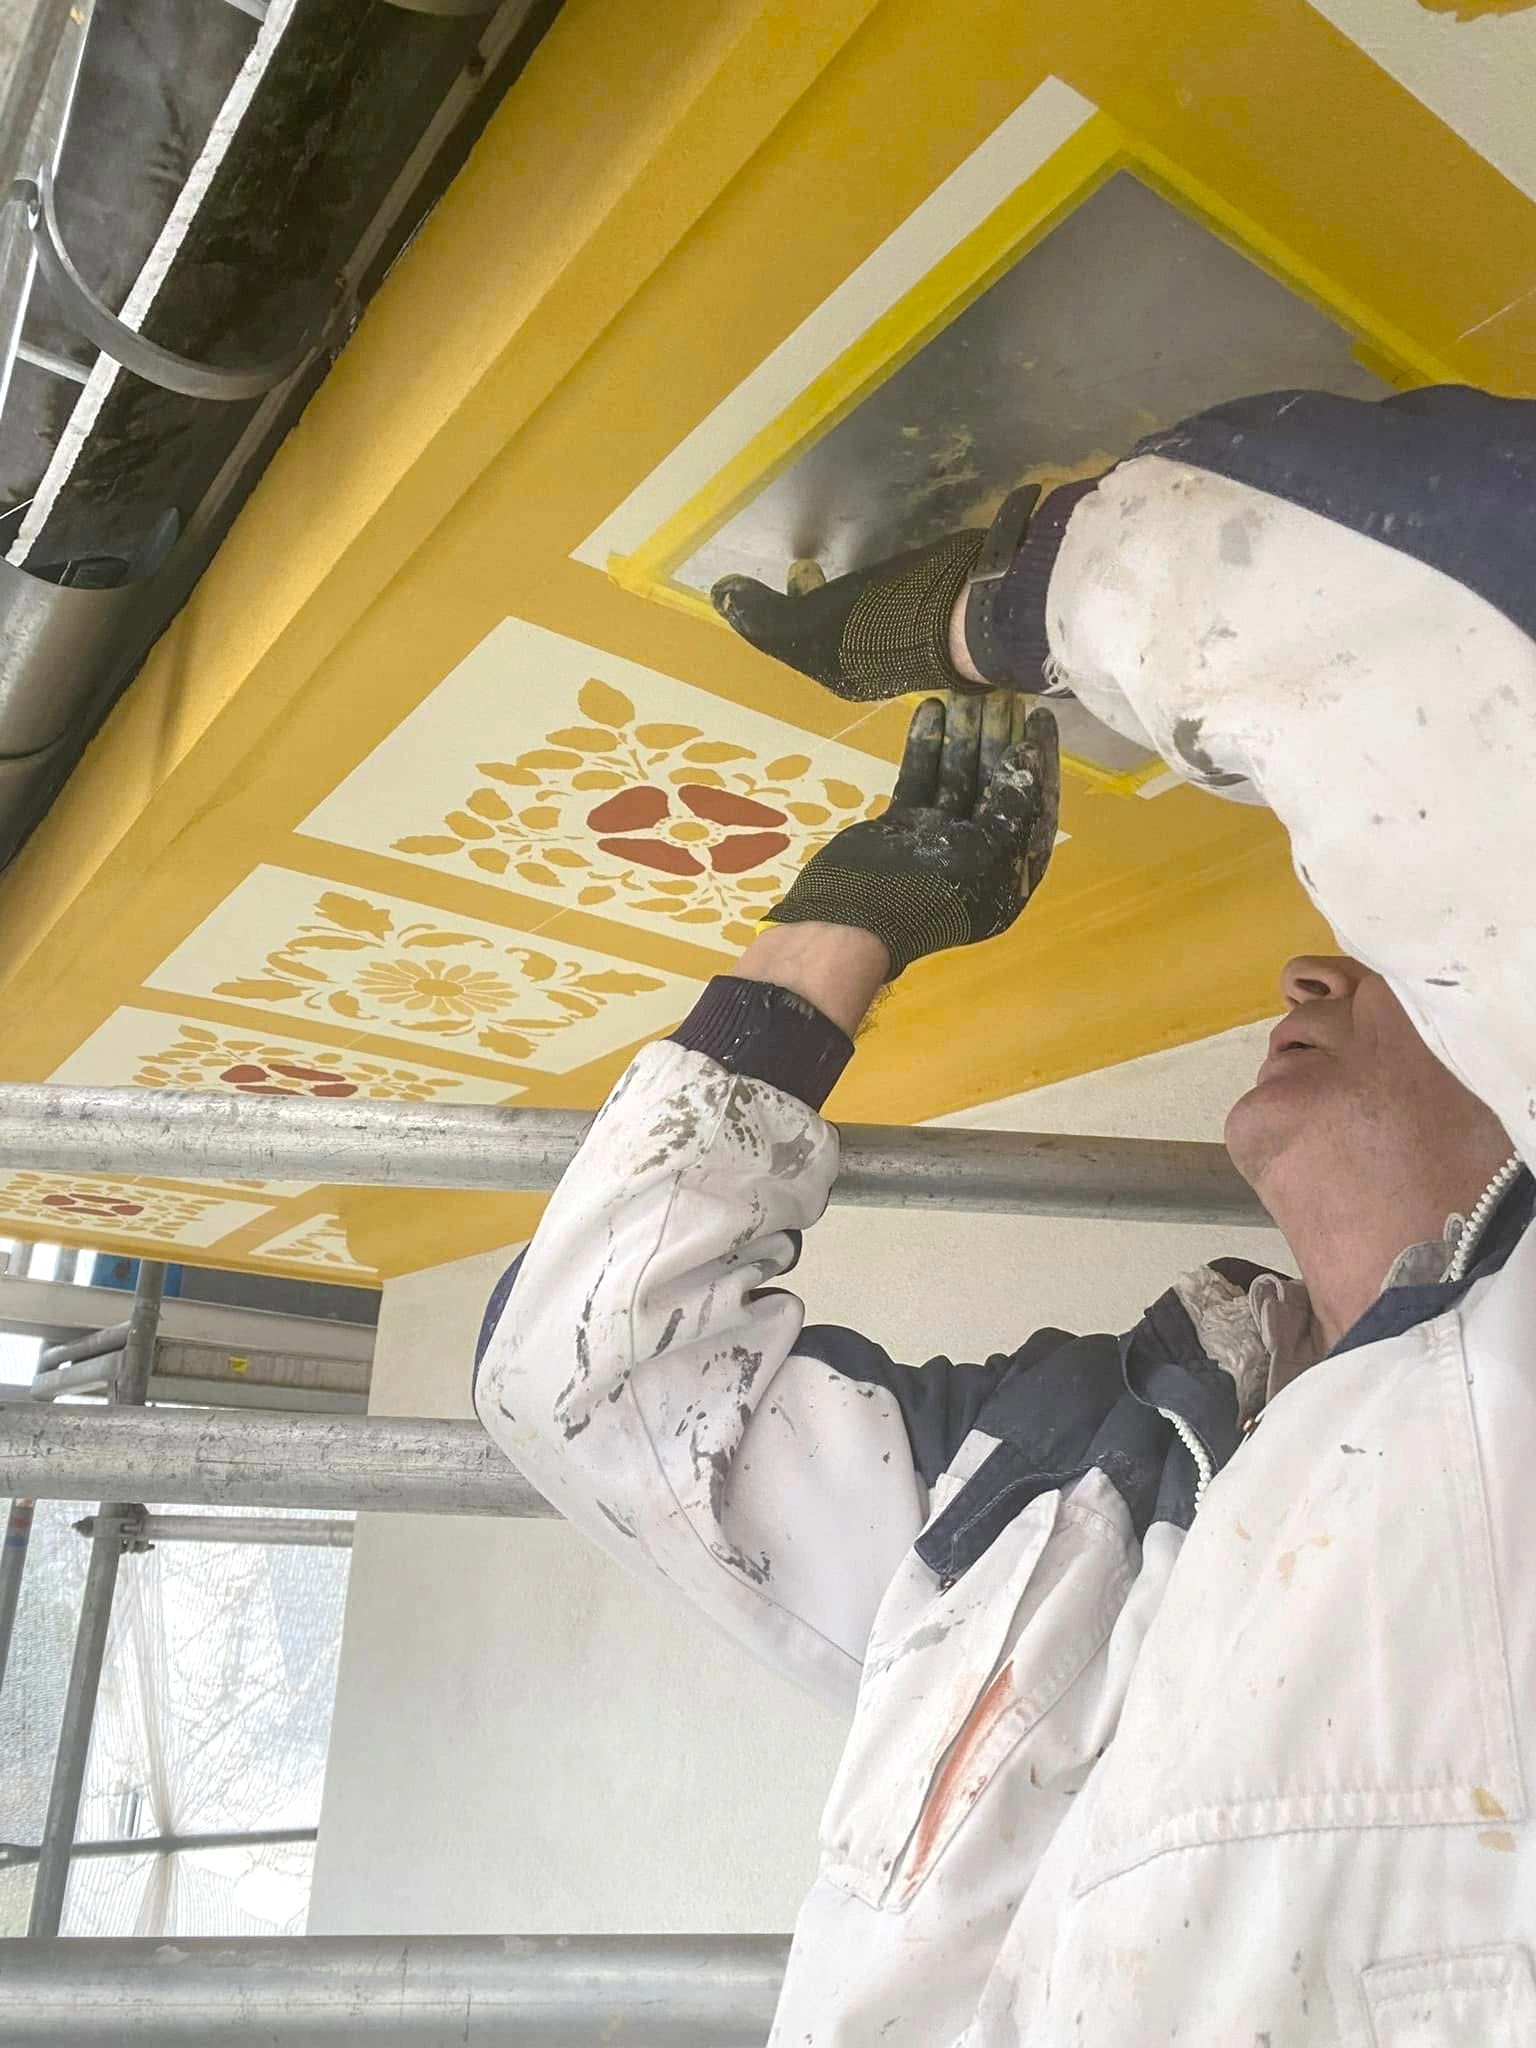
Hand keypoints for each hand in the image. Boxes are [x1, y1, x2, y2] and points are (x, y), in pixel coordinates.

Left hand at [711, 532, 983, 700]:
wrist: (966, 616)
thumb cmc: (877, 622)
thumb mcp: (806, 622)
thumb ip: (764, 616)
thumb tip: (721, 596)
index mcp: (836, 675)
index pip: (791, 642)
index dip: (772, 611)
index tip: (776, 576)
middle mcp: (869, 670)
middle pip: (825, 634)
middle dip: (807, 603)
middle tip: (803, 565)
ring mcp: (906, 649)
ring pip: (858, 620)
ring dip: (842, 594)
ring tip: (841, 563)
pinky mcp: (939, 624)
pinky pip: (891, 605)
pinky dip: (875, 588)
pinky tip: (887, 568)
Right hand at [765, 692, 1058, 976]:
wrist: (854, 920)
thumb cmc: (931, 893)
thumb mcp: (988, 853)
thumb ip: (1012, 808)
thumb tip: (1029, 761)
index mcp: (1009, 873)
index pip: (1034, 807)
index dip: (1041, 762)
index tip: (1041, 718)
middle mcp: (979, 854)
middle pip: (995, 786)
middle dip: (999, 739)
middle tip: (999, 694)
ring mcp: (938, 839)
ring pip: (958, 777)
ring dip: (962, 735)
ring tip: (962, 690)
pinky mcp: (904, 826)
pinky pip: (922, 779)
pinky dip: (926, 747)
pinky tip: (931, 709)